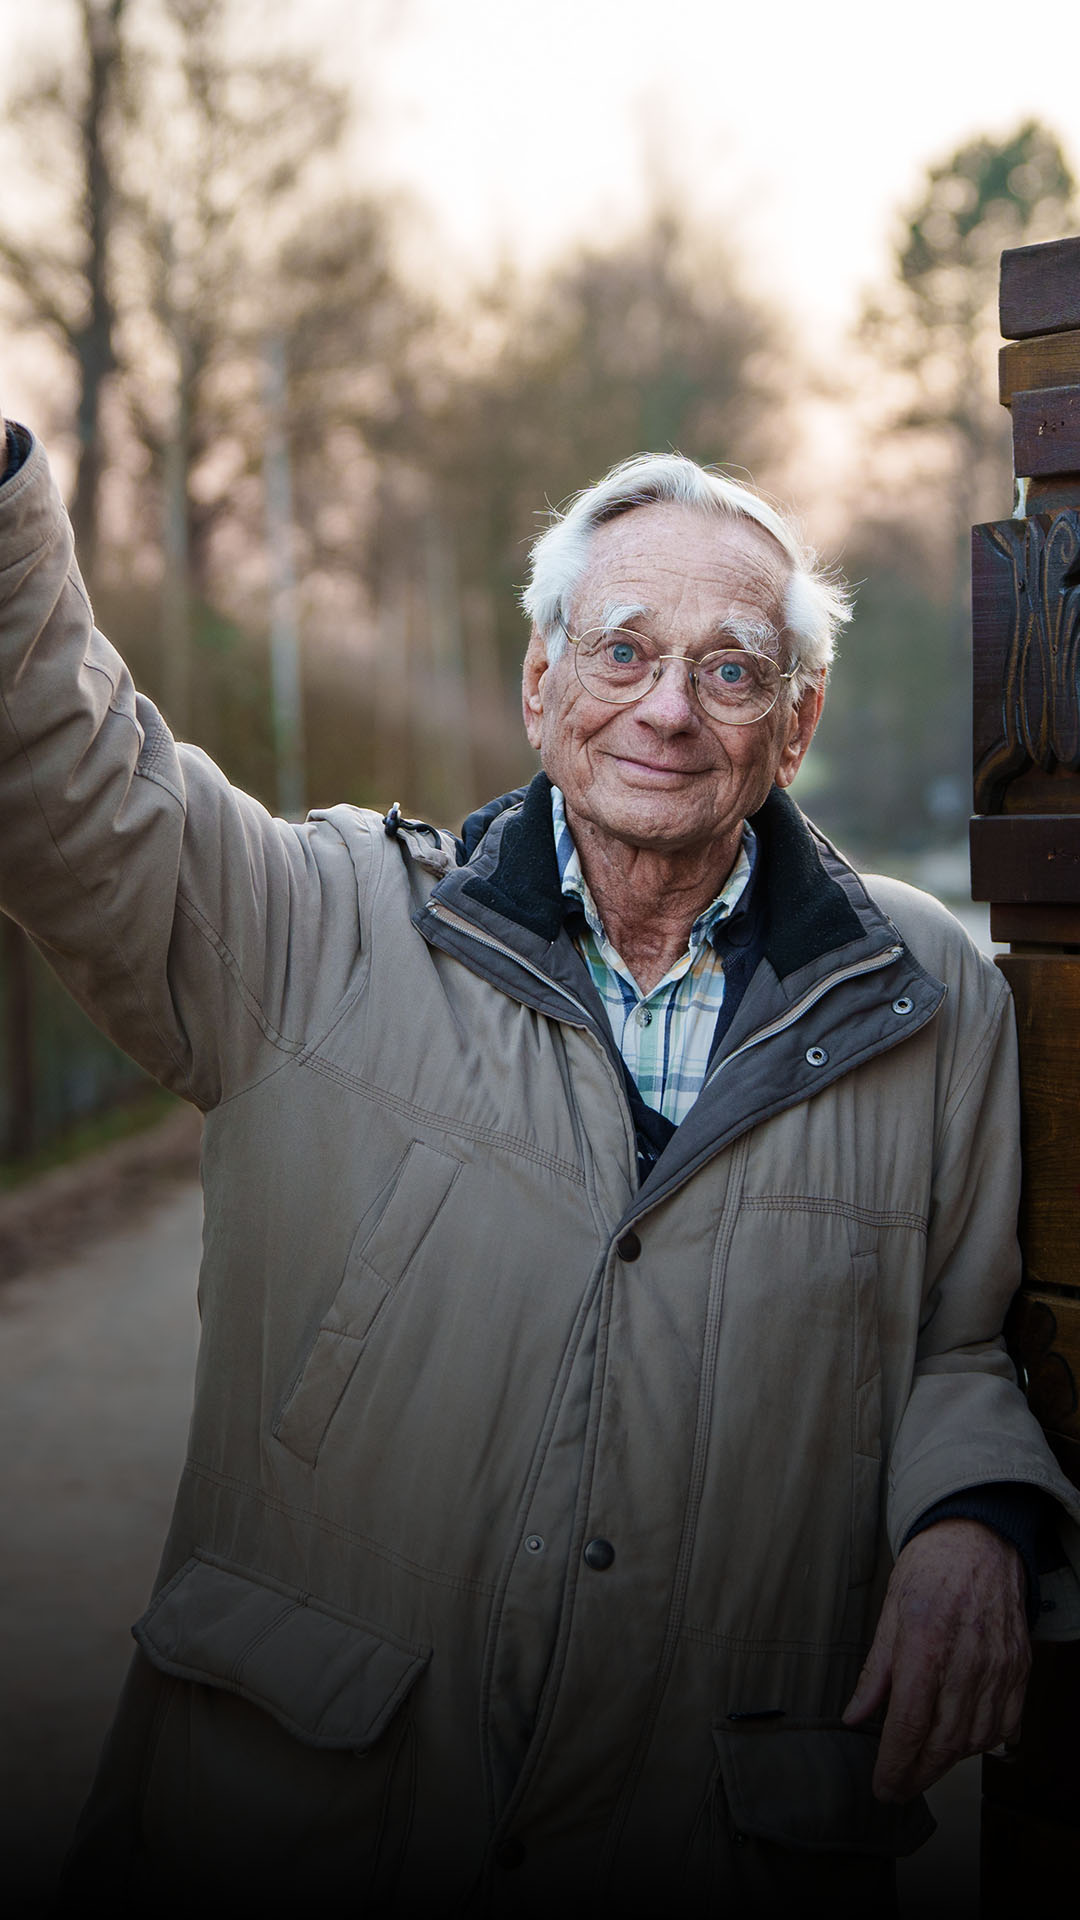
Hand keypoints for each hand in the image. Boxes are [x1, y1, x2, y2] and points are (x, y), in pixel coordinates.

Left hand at [842, 1518, 1029, 1802]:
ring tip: (924, 1765)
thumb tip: (854, 1715)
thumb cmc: (930, 1568)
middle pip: (943, 1741)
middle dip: (918, 1774)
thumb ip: (875, 1670)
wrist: (980, 1538)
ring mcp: (998, 1666)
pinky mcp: (1019, 1667)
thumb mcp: (889, 1609)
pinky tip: (963, 1745)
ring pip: (975, 1739)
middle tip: (898, 1788)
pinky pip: (1006, 1723)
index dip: (895, 1764)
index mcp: (924, 1642)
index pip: (908, 1723)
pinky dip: (983, 1743)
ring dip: (948, 1763)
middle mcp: (965, 1659)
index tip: (883, 1787)